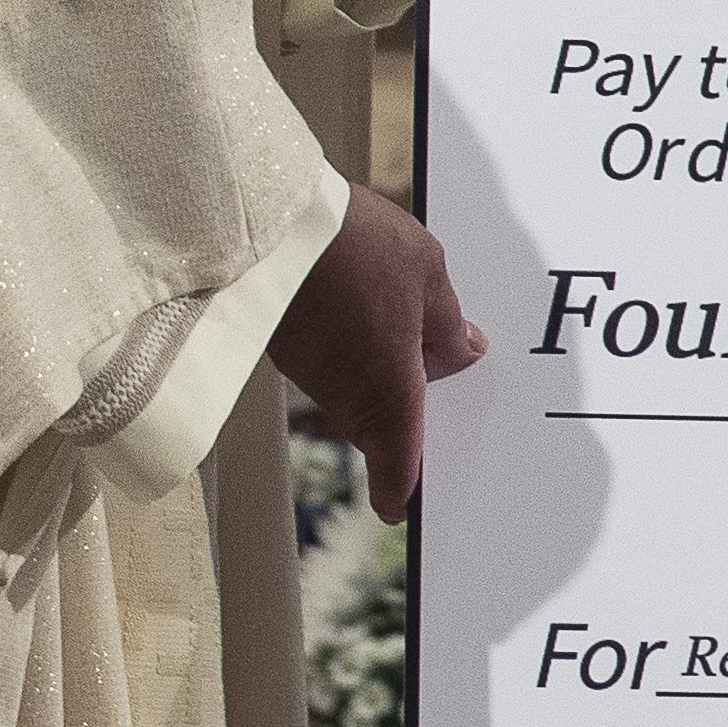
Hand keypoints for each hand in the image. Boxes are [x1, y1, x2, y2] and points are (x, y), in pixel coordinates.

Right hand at [272, 186, 484, 506]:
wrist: (262, 218)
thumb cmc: (353, 246)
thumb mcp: (427, 272)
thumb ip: (447, 319)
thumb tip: (465, 348)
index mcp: (391, 390)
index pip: (398, 462)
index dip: (404, 488)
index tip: (406, 507)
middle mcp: (345, 394)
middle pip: (379, 422)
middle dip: (404, 406)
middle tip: (434, 366)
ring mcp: (307, 372)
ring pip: (351, 386)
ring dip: (374, 366)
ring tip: (399, 315)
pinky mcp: (281, 344)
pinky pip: (326, 358)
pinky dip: (345, 343)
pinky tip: (358, 299)